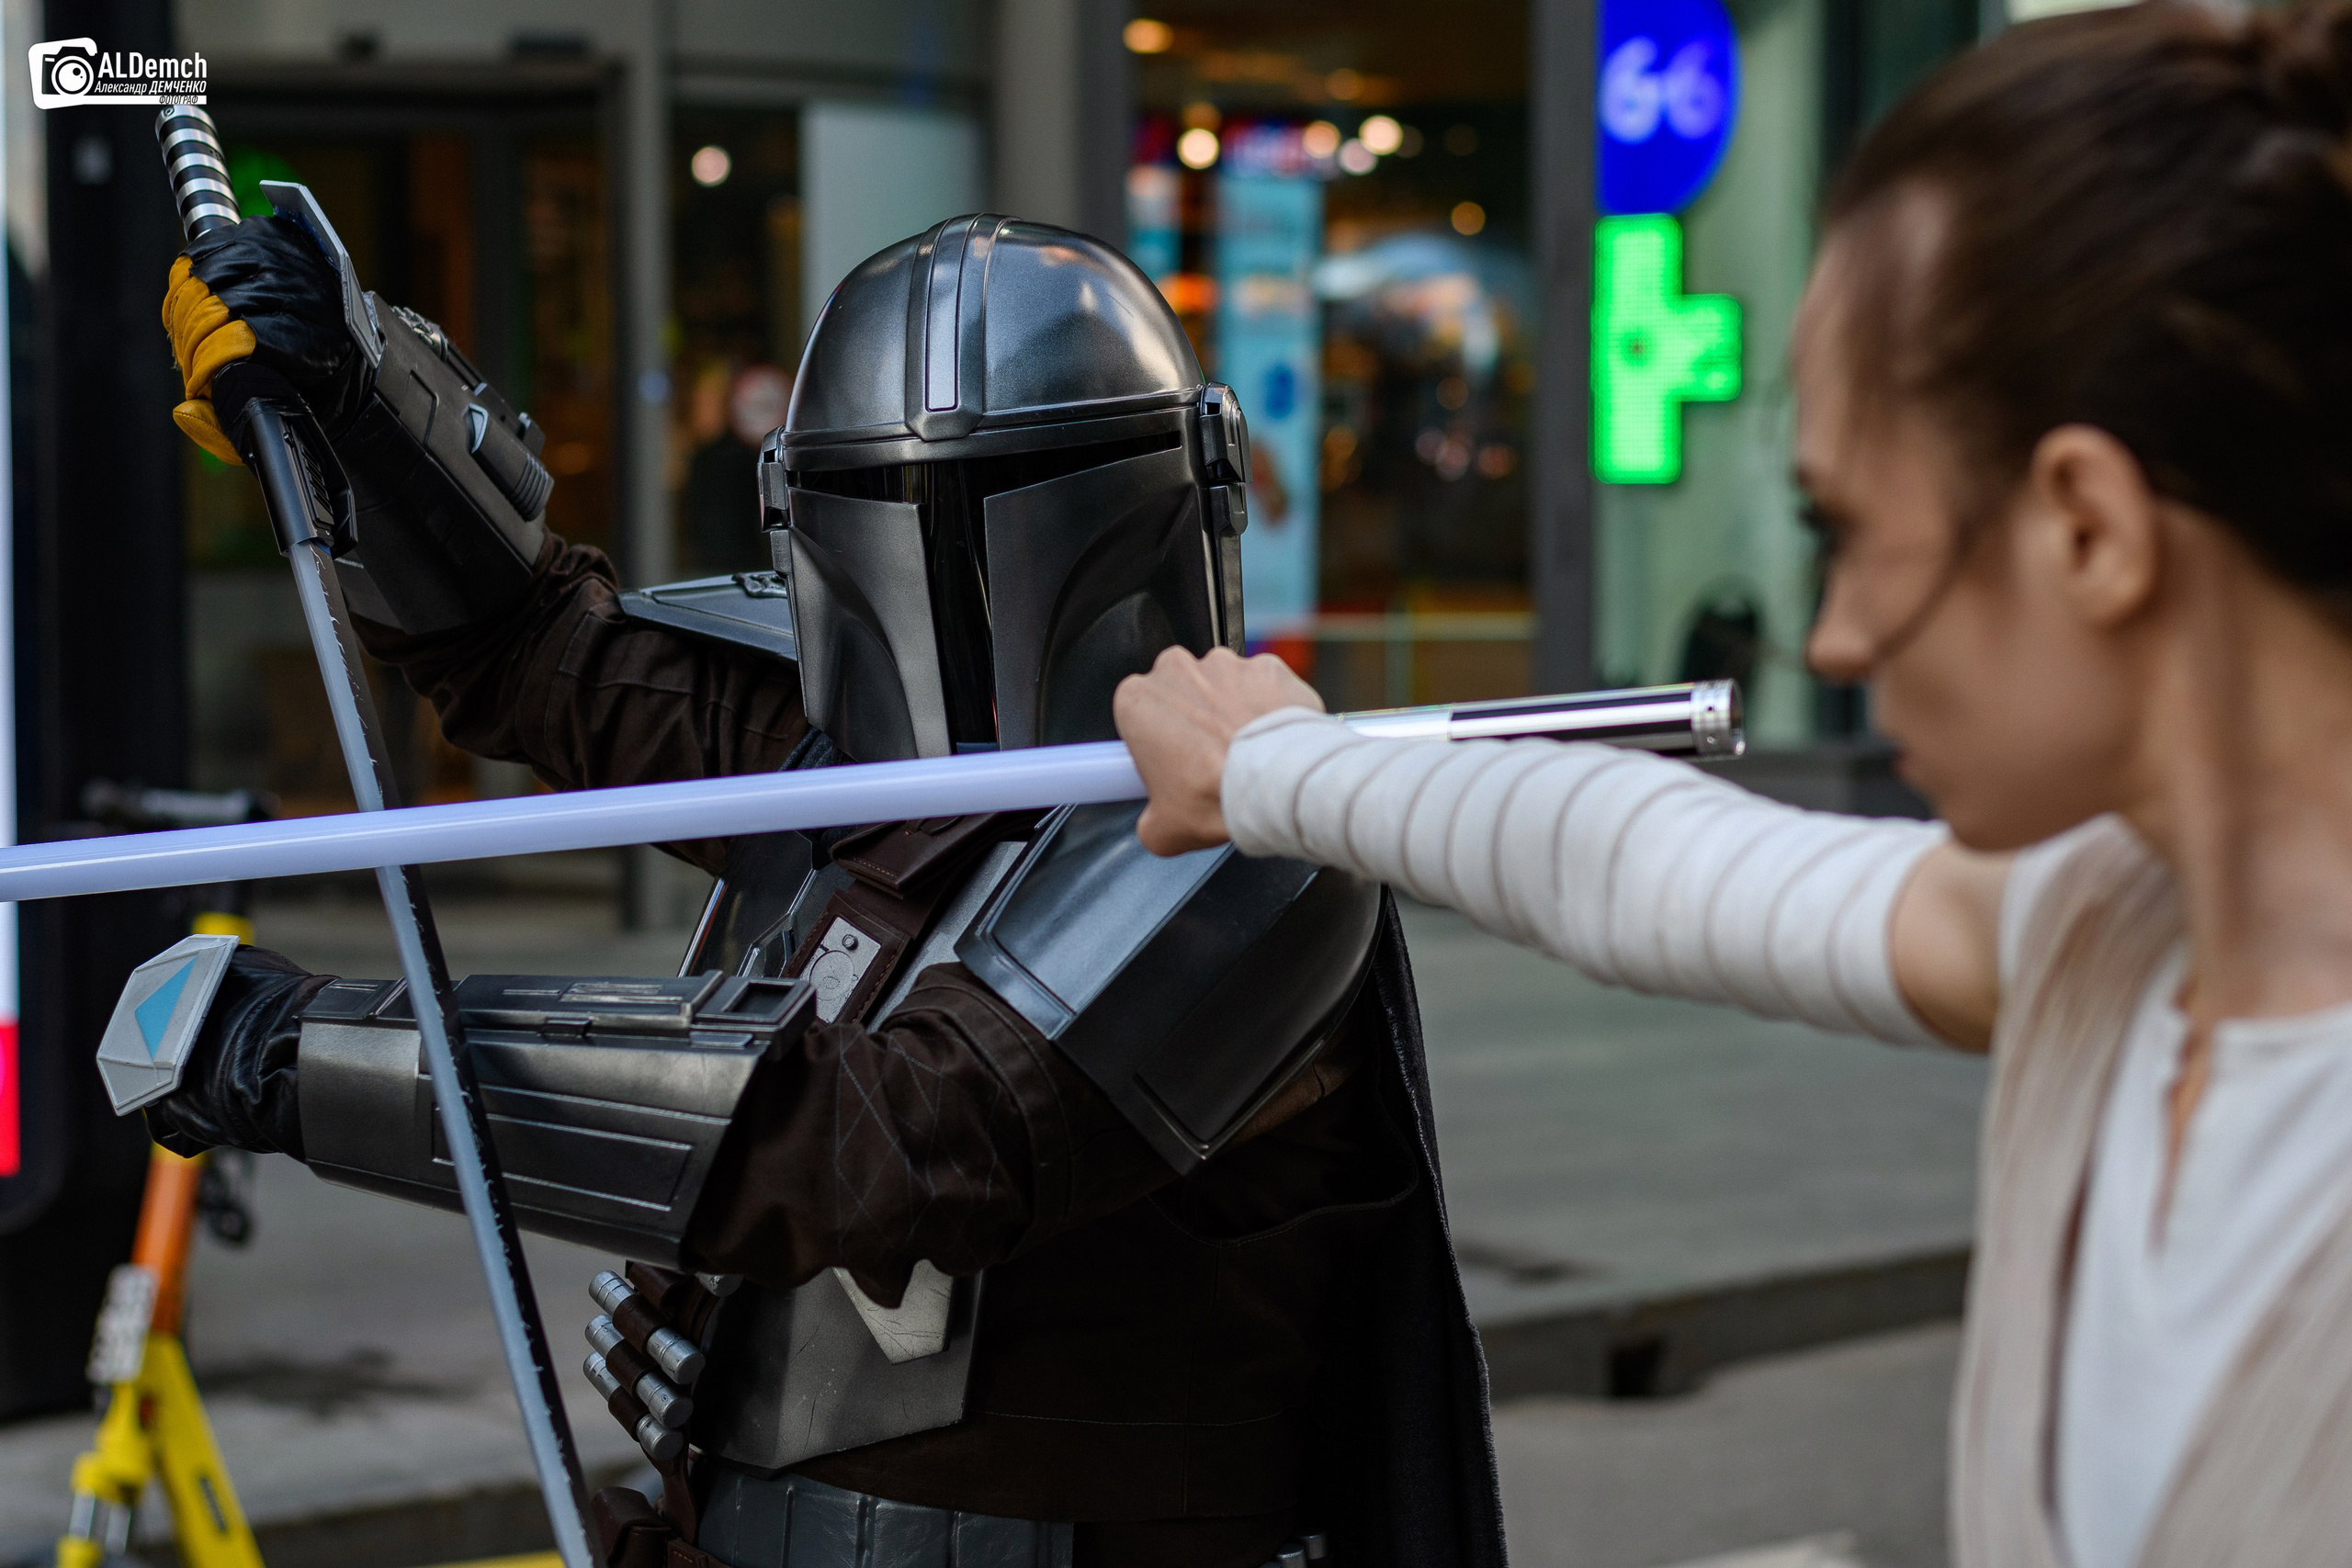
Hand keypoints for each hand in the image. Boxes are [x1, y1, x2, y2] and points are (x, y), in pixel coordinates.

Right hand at [161, 214, 364, 464]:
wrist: (354, 341)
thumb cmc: (319, 385)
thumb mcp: (289, 417)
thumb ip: (236, 425)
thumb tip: (185, 411)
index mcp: (316, 342)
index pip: (239, 340)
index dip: (205, 364)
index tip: (196, 384)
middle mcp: (305, 292)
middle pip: (215, 306)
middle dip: (190, 341)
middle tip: (191, 363)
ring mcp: (285, 257)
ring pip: (204, 278)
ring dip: (185, 312)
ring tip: (190, 338)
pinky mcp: (267, 235)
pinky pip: (204, 252)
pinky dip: (187, 281)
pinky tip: (193, 305)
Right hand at [1114, 645, 1322, 855]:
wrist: (1275, 785)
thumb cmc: (1216, 795)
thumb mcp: (1163, 831)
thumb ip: (1151, 821)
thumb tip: (1158, 826)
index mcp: (1137, 700)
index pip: (1138, 715)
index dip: (1156, 742)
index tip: (1172, 764)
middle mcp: (1177, 670)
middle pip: (1179, 692)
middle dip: (1193, 719)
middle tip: (1209, 761)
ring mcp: (1225, 664)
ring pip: (1223, 686)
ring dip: (1231, 711)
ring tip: (1247, 754)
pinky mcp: (1267, 667)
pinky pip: (1265, 686)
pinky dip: (1269, 706)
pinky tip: (1273, 739)